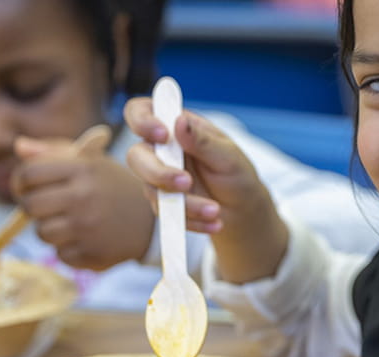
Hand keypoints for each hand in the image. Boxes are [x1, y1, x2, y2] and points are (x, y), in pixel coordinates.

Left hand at [11, 131, 153, 270]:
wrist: (152, 221)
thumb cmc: (112, 187)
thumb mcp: (90, 161)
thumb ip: (53, 151)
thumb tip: (18, 147)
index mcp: (83, 168)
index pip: (29, 174)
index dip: (21, 182)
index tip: (27, 188)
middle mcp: (84, 196)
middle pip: (30, 206)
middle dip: (32, 207)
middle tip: (47, 207)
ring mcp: (88, 228)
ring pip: (42, 233)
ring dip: (50, 229)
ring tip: (70, 222)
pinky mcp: (92, 254)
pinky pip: (60, 255)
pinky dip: (68, 249)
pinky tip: (85, 238)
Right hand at [123, 97, 287, 283]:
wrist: (242, 209)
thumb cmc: (236, 173)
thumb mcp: (228, 155)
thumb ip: (202, 140)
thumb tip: (179, 121)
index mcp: (175, 127)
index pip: (140, 112)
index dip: (142, 121)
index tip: (163, 136)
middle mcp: (160, 150)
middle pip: (136, 156)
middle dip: (159, 172)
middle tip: (187, 182)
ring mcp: (157, 178)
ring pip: (151, 190)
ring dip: (185, 203)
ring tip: (215, 210)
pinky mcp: (162, 203)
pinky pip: (165, 214)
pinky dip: (191, 220)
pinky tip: (214, 222)